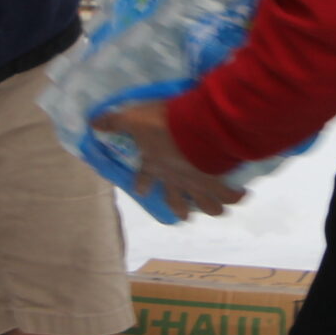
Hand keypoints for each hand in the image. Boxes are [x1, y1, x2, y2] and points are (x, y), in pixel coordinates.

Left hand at [93, 99, 241, 219]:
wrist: (194, 129)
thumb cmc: (162, 124)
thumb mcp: (134, 118)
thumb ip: (115, 121)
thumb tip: (93, 124)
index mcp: (155, 165)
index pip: (144, 178)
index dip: (141, 183)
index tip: (140, 190)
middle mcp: (175, 179)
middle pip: (177, 201)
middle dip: (179, 209)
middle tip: (184, 215)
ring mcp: (197, 183)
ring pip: (205, 205)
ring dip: (211, 208)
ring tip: (217, 210)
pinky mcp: (217, 181)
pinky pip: (229, 193)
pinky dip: (236, 196)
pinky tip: (243, 195)